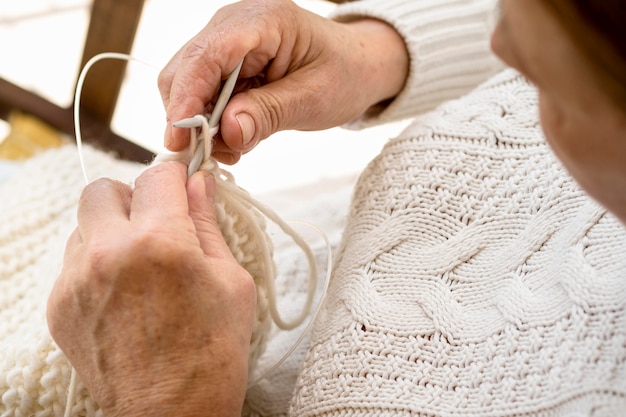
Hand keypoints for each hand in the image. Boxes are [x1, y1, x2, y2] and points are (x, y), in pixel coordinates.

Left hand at [47, 163, 255, 416]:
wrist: (173, 414)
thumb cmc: (214, 351)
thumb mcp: (231, 280)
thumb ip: (208, 223)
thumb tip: (200, 184)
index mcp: (160, 242)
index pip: (158, 175)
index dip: (177, 176)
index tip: (184, 184)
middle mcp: (109, 254)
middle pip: (103, 188)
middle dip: (133, 196)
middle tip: (157, 221)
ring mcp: (77, 282)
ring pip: (85, 225)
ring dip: (112, 230)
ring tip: (141, 265)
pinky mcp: (60, 307)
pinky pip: (74, 263)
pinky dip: (98, 264)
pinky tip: (124, 293)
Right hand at [159, 0, 408, 163]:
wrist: (357, 66)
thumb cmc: (344, 74)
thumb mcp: (314, 99)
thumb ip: (269, 114)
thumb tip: (227, 132)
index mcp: (262, 21)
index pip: (206, 56)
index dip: (186, 99)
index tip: (179, 141)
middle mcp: (234, 24)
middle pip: (184, 71)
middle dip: (190, 118)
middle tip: (213, 155)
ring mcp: (226, 41)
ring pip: (187, 86)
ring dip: (201, 125)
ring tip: (234, 149)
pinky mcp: (225, 62)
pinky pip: (203, 94)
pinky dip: (212, 122)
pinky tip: (236, 137)